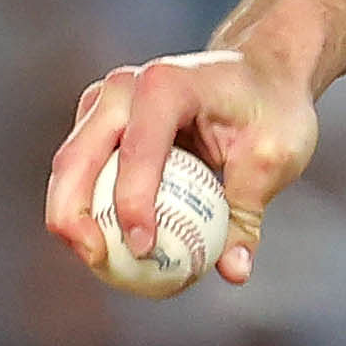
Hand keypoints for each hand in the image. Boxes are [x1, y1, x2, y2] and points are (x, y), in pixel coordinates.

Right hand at [44, 47, 314, 290]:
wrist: (261, 73)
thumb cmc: (273, 111)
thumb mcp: (275, 158)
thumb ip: (247, 212)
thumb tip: (233, 271)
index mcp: (167, 85)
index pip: (138, 150)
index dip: (133, 203)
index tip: (144, 249)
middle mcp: (124, 87)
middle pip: (79, 156)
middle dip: (75, 214)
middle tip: (97, 261)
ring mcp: (105, 102)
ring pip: (70, 164)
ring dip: (71, 215)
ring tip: (96, 261)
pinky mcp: (99, 122)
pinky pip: (82, 170)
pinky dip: (85, 206)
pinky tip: (103, 245)